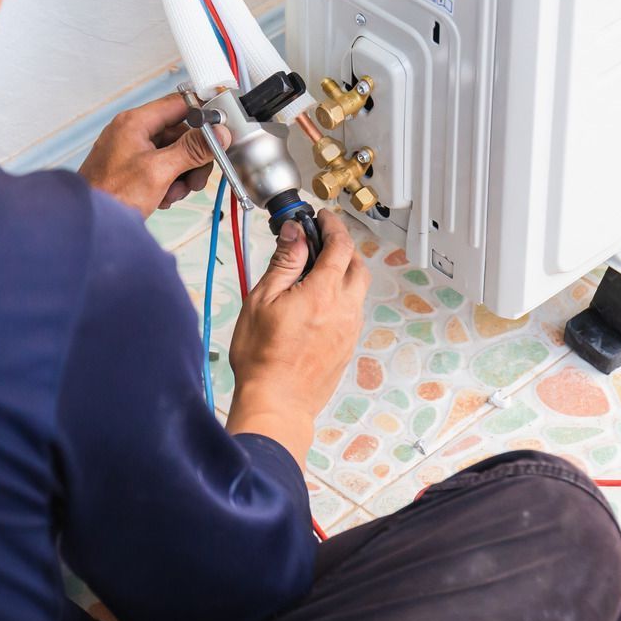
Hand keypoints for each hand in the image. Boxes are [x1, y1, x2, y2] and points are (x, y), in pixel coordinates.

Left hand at [78, 94, 224, 216]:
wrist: (91, 225)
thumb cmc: (111, 196)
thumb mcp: (159, 171)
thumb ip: (192, 149)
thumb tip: (218, 133)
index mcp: (135, 122)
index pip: (179, 104)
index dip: (202, 117)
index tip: (218, 132)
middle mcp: (133, 132)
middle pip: (180, 133)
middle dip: (193, 158)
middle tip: (195, 178)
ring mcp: (133, 150)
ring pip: (174, 153)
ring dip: (182, 175)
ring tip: (174, 192)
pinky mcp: (134, 168)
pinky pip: (163, 167)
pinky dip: (169, 182)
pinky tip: (163, 197)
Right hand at [226, 211, 369, 464]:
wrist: (277, 403)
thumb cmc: (262, 358)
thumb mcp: (262, 301)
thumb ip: (283, 263)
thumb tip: (295, 233)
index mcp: (323, 293)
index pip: (340, 246)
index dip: (332, 226)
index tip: (321, 218)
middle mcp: (344, 309)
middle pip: (358, 264)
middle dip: (343, 246)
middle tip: (321, 240)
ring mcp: (350, 329)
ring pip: (358, 288)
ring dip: (344, 271)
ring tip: (318, 270)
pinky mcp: (348, 345)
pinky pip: (353, 310)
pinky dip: (342, 295)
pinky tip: (319, 301)